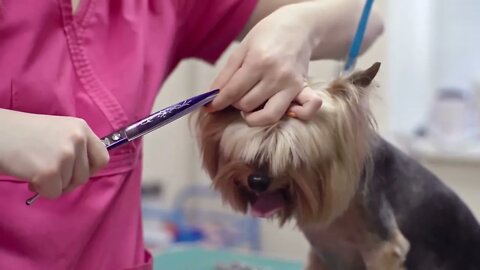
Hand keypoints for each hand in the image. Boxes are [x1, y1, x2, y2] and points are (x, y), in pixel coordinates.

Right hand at [0, 109, 108, 197]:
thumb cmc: (22, 134)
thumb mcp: (58, 132)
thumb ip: (75, 147)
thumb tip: (86, 172)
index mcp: (81, 128)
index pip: (102, 157)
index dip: (90, 169)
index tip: (75, 171)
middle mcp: (77, 139)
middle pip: (85, 176)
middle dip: (66, 180)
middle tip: (47, 172)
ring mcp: (65, 155)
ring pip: (69, 186)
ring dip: (52, 184)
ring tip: (35, 168)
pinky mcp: (50, 171)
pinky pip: (54, 193)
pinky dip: (41, 190)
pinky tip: (29, 176)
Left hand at [207, 5, 321, 125]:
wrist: (298, 26)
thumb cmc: (267, 35)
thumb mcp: (243, 49)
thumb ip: (226, 74)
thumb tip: (212, 95)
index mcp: (258, 61)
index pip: (233, 91)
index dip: (218, 102)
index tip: (209, 107)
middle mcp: (276, 75)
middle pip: (247, 105)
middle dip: (236, 103)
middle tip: (236, 95)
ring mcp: (291, 84)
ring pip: (267, 116)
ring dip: (254, 114)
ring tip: (249, 105)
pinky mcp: (301, 89)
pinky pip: (302, 112)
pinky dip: (292, 115)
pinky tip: (274, 111)